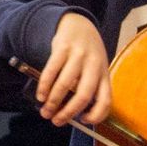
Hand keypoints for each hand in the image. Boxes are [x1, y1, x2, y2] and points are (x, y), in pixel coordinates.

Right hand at [40, 11, 110, 126]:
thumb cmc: (87, 54)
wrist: (79, 25)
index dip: (96, 115)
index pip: (106, 100)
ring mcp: (79, 55)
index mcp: (105, 74)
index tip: (83, 121)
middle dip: (68, 112)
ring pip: (65, 84)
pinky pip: (51, 71)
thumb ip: (87, 87)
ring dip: (53, 102)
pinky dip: (44, 86)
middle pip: (84, 95)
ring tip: (45, 111)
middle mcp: (95, 65)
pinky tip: (40, 95)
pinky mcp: (63, 48)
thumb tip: (70, 113)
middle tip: (56, 121)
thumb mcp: (95, 69)